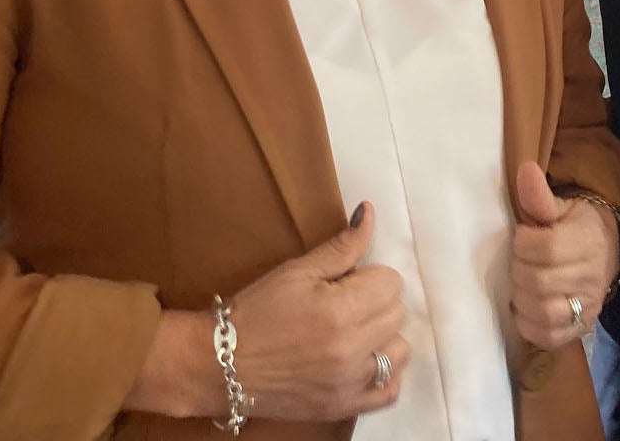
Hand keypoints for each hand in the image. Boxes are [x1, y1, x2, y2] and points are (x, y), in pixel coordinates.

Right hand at [227, 202, 409, 421]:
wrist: (221, 366)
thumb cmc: (256, 313)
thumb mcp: (296, 272)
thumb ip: (341, 247)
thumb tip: (368, 213)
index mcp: (340, 310)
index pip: (392, 283)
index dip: (370, 277)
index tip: (346, 283)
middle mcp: (351, 349)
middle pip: (397, 314)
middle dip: (376, 303)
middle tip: (344, 306)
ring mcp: (350, 382)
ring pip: (398, 351)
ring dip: (382, 339)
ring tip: (352, 334)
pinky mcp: (343, 406)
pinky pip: (389, 392)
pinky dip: (384, 376)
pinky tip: (362, 363)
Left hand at [508, 161, 619, 350]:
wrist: (606, 251)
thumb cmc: (575, 226)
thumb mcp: (560, 206)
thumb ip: (539, 195)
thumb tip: (524, 170)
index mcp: (587, 240)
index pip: (545, 249)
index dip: (522, 243)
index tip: (522, 237)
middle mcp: (592, 276)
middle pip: (539, 282)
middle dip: (518, 270)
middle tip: (519, 261)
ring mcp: (589, 305)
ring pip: (544, 312)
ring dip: (522, 298)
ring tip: (522, 284)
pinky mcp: (582, 328)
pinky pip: (550, 336)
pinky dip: (530, 325)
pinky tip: (527, 308)